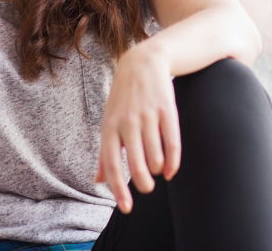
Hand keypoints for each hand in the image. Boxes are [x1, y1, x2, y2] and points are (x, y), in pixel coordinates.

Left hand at [93, 43, 180, 213]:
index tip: (127, 208)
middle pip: (136, 165)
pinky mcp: (167, 110)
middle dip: (143, 184)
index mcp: (110, 127)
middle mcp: (127, 122)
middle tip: (147, 188)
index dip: (119, 190)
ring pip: (156, 157)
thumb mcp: (109, 120)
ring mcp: (148, 115)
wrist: (144, 62)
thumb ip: (105, 152)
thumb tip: (98, 181)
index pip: (112, 165)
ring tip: (157, 170)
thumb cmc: (124, 97)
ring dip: (158, 170)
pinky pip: (172, 143)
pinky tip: (171, 170)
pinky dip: (173, 161)